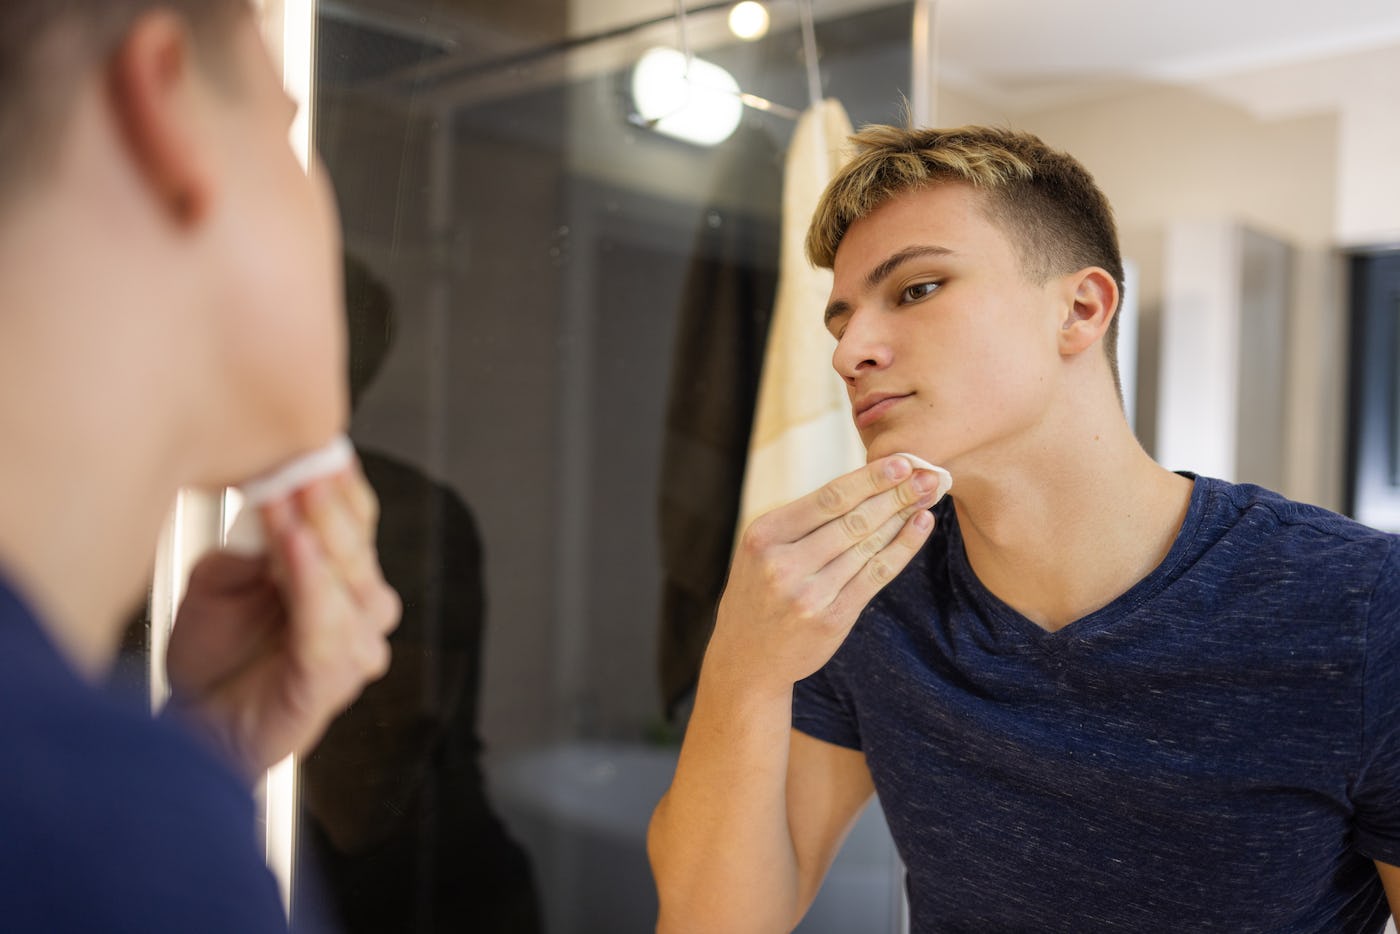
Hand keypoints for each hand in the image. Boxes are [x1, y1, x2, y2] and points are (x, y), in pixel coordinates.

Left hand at [165, 462, 401, 781]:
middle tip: (299, 464)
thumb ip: (254, 544)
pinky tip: (292, 547)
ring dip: (319, 534)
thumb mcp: (223, 578)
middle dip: (327, 502)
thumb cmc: (215, 658)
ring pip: (351, 579)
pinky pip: (328, 621)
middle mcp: (359, 608)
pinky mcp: (333, 676)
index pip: (358, 518)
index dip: (338, 483)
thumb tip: (269, 493)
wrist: (196, 728)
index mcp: (340, 578)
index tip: (311, 445)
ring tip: (288, 498)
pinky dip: (311, 580)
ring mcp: (355, 644)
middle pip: (360, 543)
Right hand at [706, 455, 938, 695]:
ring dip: (903, 516)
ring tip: (928, 494)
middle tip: (928, 474)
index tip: (901, 461)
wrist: (747, 656)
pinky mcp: (831, 619)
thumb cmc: (760, 590)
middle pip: (852, 520)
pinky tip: (920, 527)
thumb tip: (866, 481)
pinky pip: (875, 576)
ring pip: (867, 546)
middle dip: (895, 493)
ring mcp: (808, 595)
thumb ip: (804, 520)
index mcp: (765, 535)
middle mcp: (784, 564)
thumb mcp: (763, 548)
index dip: (869, 479)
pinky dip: (902, 548)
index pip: (827, 499)